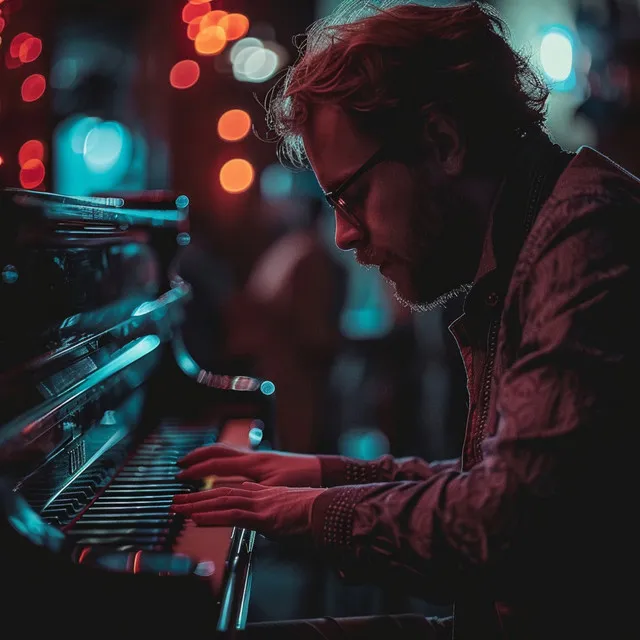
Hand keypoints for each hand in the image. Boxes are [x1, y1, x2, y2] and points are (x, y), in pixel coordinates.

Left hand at [171, 482, 325, 536]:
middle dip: (196, 496)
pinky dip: (213, 516)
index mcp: (264, 492)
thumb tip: (273, 521)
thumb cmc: (314, 513)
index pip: (231, 489)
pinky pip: (233, 515)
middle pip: (221, 492)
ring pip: (222, 501)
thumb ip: (276, 513)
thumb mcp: (289, 510)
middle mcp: (259, 493)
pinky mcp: (263, 516)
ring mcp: (260, 503)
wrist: (329, 509)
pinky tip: (198, 518)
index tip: (196, 495)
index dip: (211, 492)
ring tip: (179, 508)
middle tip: (176, 500)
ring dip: (197, 505)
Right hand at [176, 443, 321, 487]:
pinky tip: (218, 470)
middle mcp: (253, 457)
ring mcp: (258, 457)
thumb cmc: (303, 480)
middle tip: (180, 466)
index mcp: (253, 464)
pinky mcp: (263, 462)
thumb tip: (231, 505)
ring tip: (193, 464)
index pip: (218, 464)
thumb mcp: (278, 491)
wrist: (322, 470)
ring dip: (208, 457)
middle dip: (197, 457)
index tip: (181, 477)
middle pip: (219, 452)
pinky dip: (221, 461)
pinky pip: (236, 458)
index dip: (198, 470)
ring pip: (227, 452)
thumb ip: (254, 497)